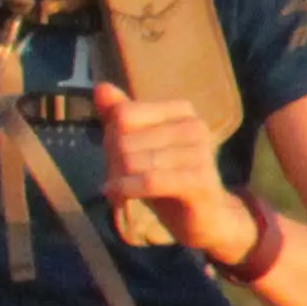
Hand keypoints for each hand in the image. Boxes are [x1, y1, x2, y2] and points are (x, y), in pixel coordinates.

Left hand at [91, 81, 249, 261]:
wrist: (206, 219)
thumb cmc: (168, 179)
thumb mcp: (139, 146)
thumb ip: (120, 117)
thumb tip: (100, 86)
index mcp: (181, 111)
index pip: (124, 114)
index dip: (110, 138)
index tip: (112, 158)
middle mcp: (195, 127)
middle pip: (125, 138)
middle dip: (112, 163)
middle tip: (115, 180)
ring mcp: (201, 153)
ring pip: (133, 161)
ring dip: (117, 180)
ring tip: (117, 191)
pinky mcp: (199, 181)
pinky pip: (150, 180)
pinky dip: (127, 189)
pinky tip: (117, 197)